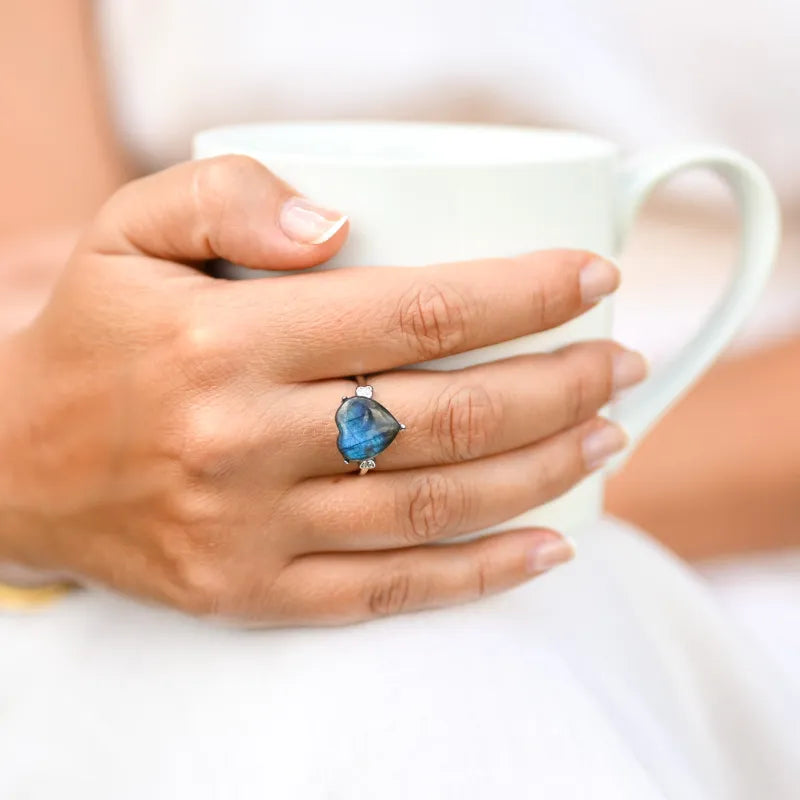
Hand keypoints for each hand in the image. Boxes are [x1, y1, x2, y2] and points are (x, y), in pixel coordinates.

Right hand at [0, 156, 645, 624]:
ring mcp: (252, 530)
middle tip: (621, 362)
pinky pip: (389, 592)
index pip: (414, 310)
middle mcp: (244, 440)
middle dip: (561, 384)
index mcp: (223, 339)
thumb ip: (231, 192)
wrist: (15, 467)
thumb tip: (343, 224)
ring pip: (436, 506)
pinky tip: (550, 545)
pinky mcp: (252, 593)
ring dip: (545, 471)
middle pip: (448, 414)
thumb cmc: (93, 339)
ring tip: (608, 436)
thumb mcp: (128, 229)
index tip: (594, 280)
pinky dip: (482, 572)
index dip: (523, 295)